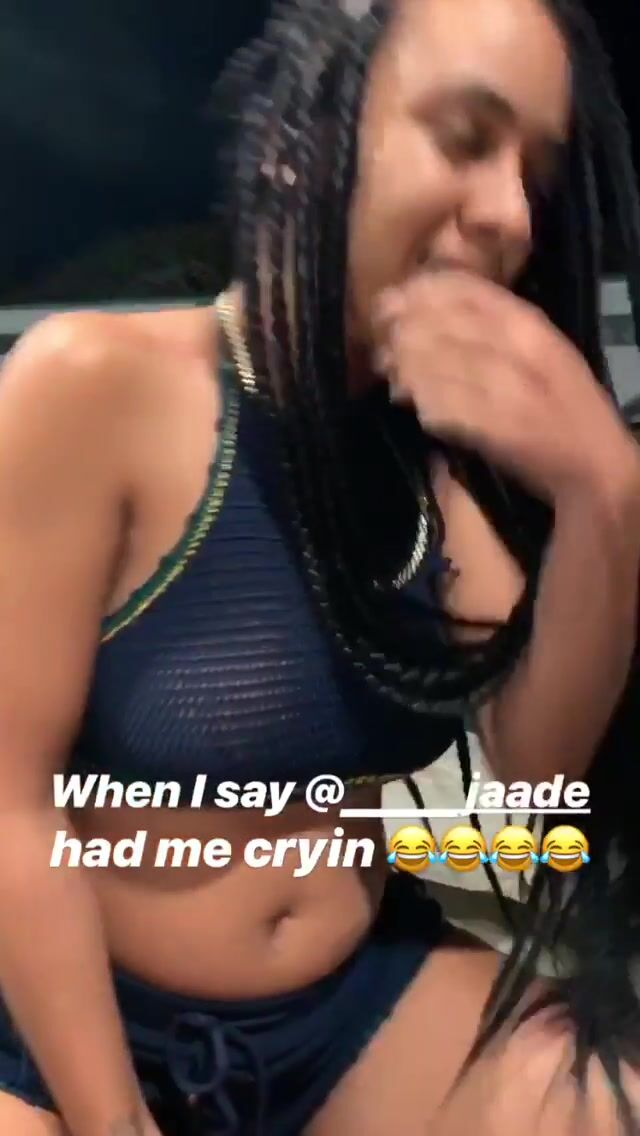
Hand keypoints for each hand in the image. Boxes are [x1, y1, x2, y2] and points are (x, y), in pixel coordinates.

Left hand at [372, 270, 639, 504]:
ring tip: (396, 382)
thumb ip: (493, 327)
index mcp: (532, 325)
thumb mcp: (541, 350)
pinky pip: (445, 408)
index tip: (391, 301)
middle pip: (441, 327)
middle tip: (384, 349)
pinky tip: (418, 410)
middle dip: (402, 335)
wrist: (593, 462)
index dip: (419, 292)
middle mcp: (519, 349)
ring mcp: (508, 388)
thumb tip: (427, 312)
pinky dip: (425, 407)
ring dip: (407, 373)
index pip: (464, 291)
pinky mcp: (497, 427)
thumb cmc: (564, 404)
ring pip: (436, 367)